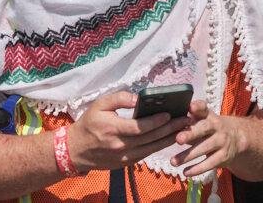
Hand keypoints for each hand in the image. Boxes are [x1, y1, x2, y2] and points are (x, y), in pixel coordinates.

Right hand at [65, 90, 181, 171]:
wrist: (76, 151)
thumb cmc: (89, 124)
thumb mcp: (100, 104)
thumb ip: (119, 98)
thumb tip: (138, 98)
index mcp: (114, 130)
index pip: (140, 127)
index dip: (156, 121)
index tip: (170, 113)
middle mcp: (121, 146)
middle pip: (150, 139)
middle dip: (170, 129)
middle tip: (186, 120)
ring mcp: (125, 157)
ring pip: (152, 149)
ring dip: (169, 139)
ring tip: (184, 130)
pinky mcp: (126, 163)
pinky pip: (146, 155)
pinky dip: (159, 147)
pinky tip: (170, 139)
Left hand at [172, 102, 247, 181]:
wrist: (237, 137)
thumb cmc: (212, 128)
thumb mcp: (204, 121)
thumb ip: (189, 122)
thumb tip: (169, 125)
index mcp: (209, 115)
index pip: (204, 108)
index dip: (198, 107)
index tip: (190, 107)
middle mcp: (217, 126)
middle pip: (204, 129)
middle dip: (190, 134)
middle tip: (178, 139)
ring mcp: (222, 141)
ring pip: (204, 148)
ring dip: (188, 156)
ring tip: (173, 162)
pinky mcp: (224, 156)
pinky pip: (209, 163)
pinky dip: (197, 169)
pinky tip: (185, 172)